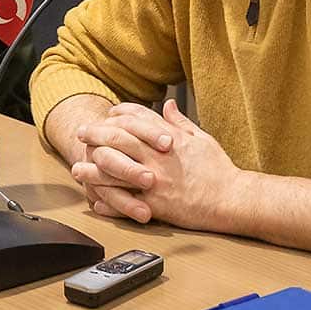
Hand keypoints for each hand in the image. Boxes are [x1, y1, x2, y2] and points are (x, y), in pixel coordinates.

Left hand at [76, 100, 238, 229]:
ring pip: (115, 171)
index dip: (119, 114)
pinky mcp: (156, 204)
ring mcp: (156, 180)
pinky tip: (97, 201)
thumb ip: (180, 122)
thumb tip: (167, 105)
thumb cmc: (219, 170)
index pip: (138, 118)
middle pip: (119, 139)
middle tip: (82, 133)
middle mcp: (159, 156)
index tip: (108, 114)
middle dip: (96, 134)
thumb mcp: (202, 138)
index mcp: (170, 138)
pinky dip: (109, 202)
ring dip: (93, 169)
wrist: (232, 199)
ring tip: (78, 169)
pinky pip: (126, 202)